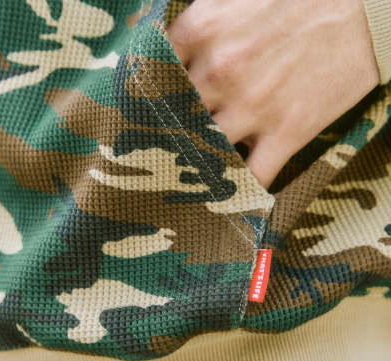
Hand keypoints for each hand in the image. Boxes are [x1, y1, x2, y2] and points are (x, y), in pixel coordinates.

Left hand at [166, 0, 379, 188]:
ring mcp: (253, 105)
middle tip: (167, 150)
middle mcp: (220, 71)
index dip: (147, 100)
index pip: (152, 77)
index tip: (146, 115)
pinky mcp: (288, 131)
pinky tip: (234, 193)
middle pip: (175, 119)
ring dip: (200, 165)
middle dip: (170, 135)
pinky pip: (254, 174)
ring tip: (197, 173)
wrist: (364, 6)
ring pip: (206, 151)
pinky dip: (242, 190)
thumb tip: (169, 54)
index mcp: (202, 31)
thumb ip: (197, 27)